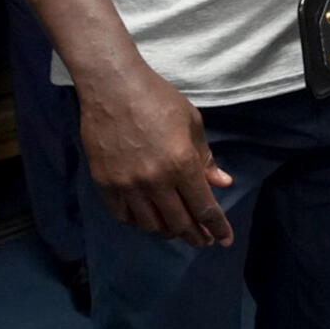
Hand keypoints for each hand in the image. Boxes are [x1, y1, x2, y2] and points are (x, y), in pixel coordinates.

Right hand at [76, 62, 233, 247]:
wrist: (113, 88)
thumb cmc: (158, 98)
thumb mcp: (192, 122)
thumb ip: (205, 157)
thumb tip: (221, 183)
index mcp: (181, 163)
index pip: (203, 207)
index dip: (217, 226)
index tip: (224, 240)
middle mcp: (155, 181)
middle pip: (178, 223)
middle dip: (195, 235)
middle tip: (203, 239)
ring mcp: (127, 185)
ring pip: (150, 225)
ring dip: (168, 231)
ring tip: (178, 229)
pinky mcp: (104, 184)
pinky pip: (124, 216)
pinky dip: (139, 222)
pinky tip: (148, 219)